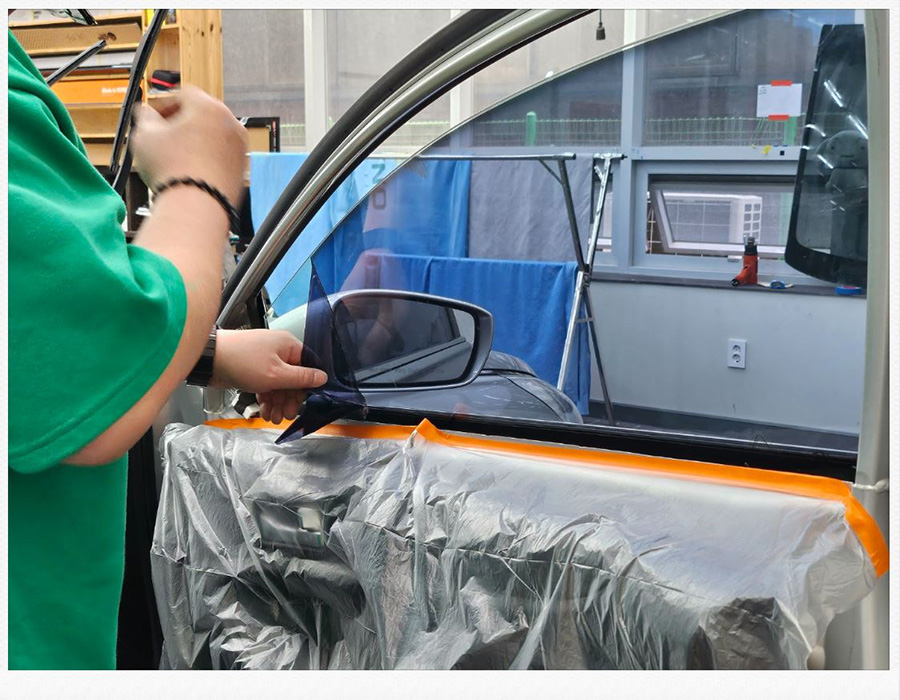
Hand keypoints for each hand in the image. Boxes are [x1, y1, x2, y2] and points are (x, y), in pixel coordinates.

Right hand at [130, 86, 247, 206]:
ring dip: (194, 143)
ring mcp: (240, 148)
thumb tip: (147, 113)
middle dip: (181, 124)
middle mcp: (231, 123)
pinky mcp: (243, 170)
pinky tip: (190, 173)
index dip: (164, 105)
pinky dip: (207, 160)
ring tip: (175, 159)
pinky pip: (221, 158)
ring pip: (213, 137)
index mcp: (209, 107)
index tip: (153, 119)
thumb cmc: (171, 170)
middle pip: (202, 115)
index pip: (184, 94)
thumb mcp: (145, 136)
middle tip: (163, 138)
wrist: (197, 209)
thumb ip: (145, 117)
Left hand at [211, 329, 327, 423]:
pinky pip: (266, 385)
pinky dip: (267, 398)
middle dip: (289, 399)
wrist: (209, 359)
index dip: (306, 388)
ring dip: (278, 402)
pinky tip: (265, 411)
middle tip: (286, 416)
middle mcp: (279, 351)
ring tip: (273, 418)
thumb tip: (323, 377)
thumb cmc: (243, 362)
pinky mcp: (253, 369)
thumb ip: (302, 378)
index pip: (307, 368)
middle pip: (293, 379)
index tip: (302, 404)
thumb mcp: (277, 374)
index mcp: (289, 346)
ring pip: (279, 384)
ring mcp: (265, 360)